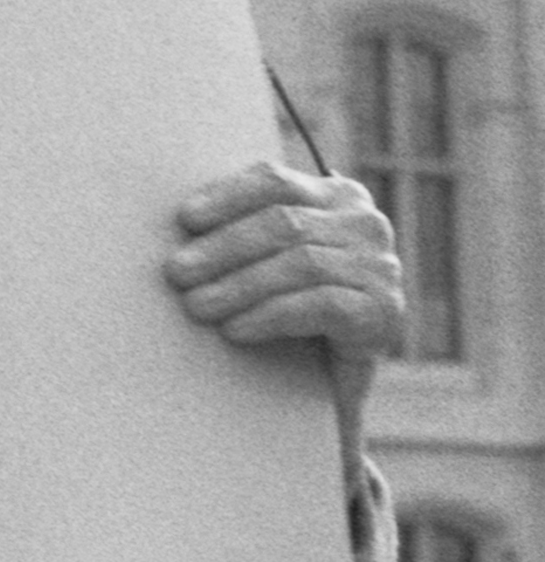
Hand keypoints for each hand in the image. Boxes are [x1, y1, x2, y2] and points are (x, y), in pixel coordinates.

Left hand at [164, 162, 405, 466]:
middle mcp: (366, 223)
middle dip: (223, 248)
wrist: (327, 380)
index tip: (185, 219)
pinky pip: (321, 305)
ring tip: (197, 306)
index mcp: (337, 195)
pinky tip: (236, 330)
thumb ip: (242, 227)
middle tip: (177, 273)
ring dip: (239, 285)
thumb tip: (180, 218)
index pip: (275, 181)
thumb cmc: (286, 305)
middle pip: (284, 222)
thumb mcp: (267, 256)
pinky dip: (271, 315)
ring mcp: (381, 267)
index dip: (227, 196)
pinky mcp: (384, 312)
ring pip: (300, 264)